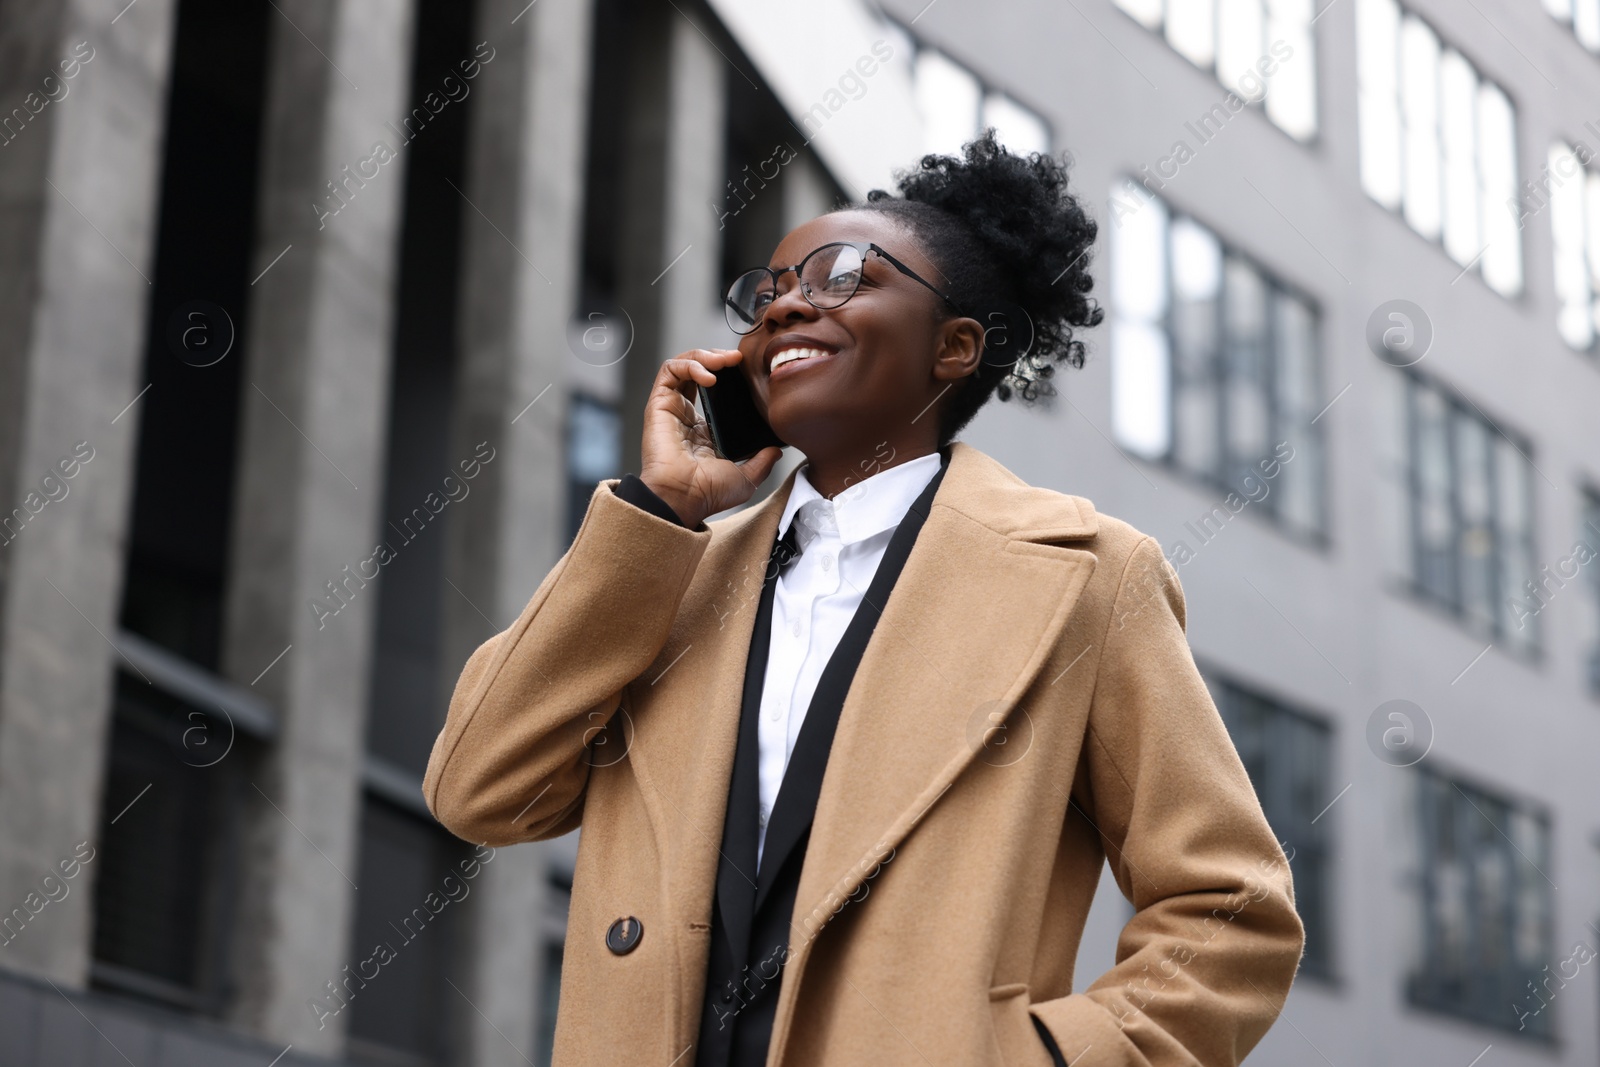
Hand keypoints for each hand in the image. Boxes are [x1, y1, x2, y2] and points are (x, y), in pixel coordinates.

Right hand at [638, 349, 782, 527]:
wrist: (684, 497)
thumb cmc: (707, 494)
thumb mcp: (746, 478)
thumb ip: (762, 461)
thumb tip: (776, 450)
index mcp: (703, 431)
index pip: (713, 393)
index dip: (729, 378)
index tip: (747, 373)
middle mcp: (685, 416)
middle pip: (697, 372)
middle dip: (717, 358)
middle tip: (737, 358)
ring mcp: (671, 408)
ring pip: (682, 365)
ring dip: (704, 355)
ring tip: (724, 361)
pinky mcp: (659, 403)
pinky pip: (670, 370)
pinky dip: (690, 365)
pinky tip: (710, 375)